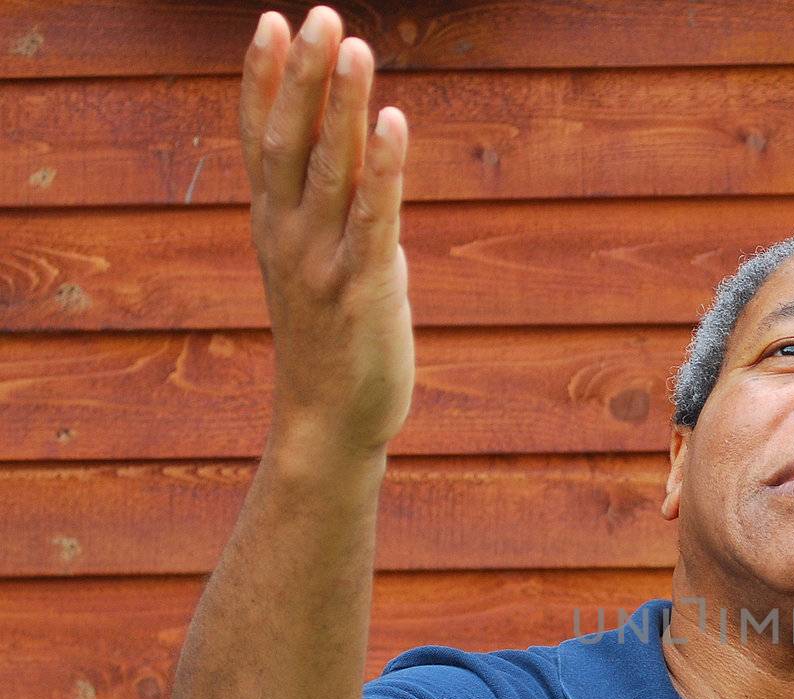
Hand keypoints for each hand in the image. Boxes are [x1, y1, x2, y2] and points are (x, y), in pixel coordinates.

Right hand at [242, 5, 415, 459]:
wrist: (330, 423)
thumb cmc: (336, 345)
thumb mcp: (328, 270)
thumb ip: (345, 221)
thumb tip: (372, 182)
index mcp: (275, 227)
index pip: (261, 139)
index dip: (264, 80)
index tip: (272, 22)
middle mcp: (289, 236)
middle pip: (290, 140)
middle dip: (305, 75)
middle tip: (319, 14)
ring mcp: (322, 261)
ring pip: (330, 168)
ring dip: (343, 105)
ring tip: (354, 45)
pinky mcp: (364, 288)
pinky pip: (374, 218)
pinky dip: (383, 167)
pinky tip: (392, 121)